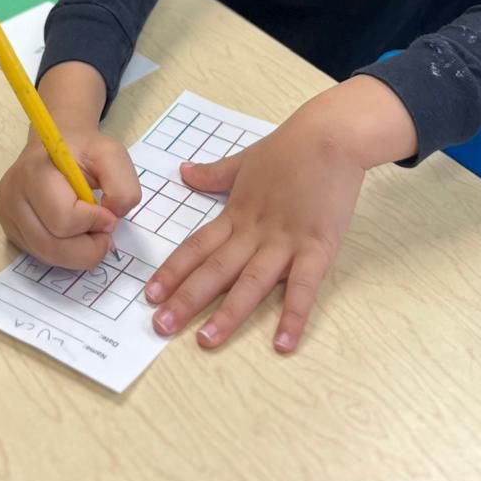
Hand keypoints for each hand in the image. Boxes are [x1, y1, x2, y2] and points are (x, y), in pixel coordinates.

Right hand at [0, 62, 141, 269]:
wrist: (56, 146)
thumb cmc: (83, 151)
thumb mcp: (112, 155)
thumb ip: (123, 186)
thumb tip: (111, 219)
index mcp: (34, 170)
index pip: (62, 218)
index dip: (93, 222)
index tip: (107, 212)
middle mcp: (12, 195)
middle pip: (51, 245)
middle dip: (87, 247)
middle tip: (103, 233)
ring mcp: (7, 215)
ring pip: (45, 255)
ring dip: (77, 253)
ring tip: (90, 232)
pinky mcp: (10, 230)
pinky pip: (40, 255)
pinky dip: (64, 254)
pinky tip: (73, 234)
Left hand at [144, 76, 416, 353]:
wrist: (330, 136)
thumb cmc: (290, 148)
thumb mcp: (245, 160)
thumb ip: (214, 173)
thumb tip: (184, 171)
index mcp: (236, 214)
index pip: (197, 246)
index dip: (173, 271)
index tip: (149, 293)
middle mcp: (254, 232)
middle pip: (215, 269)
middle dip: (186, 299)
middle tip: (160, 326)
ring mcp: (285, 242)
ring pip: (251, 282)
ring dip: (228, 313)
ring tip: (205, 340)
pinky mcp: (317, 247)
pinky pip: (304, 287)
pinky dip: (294, 316)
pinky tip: (283, 345)